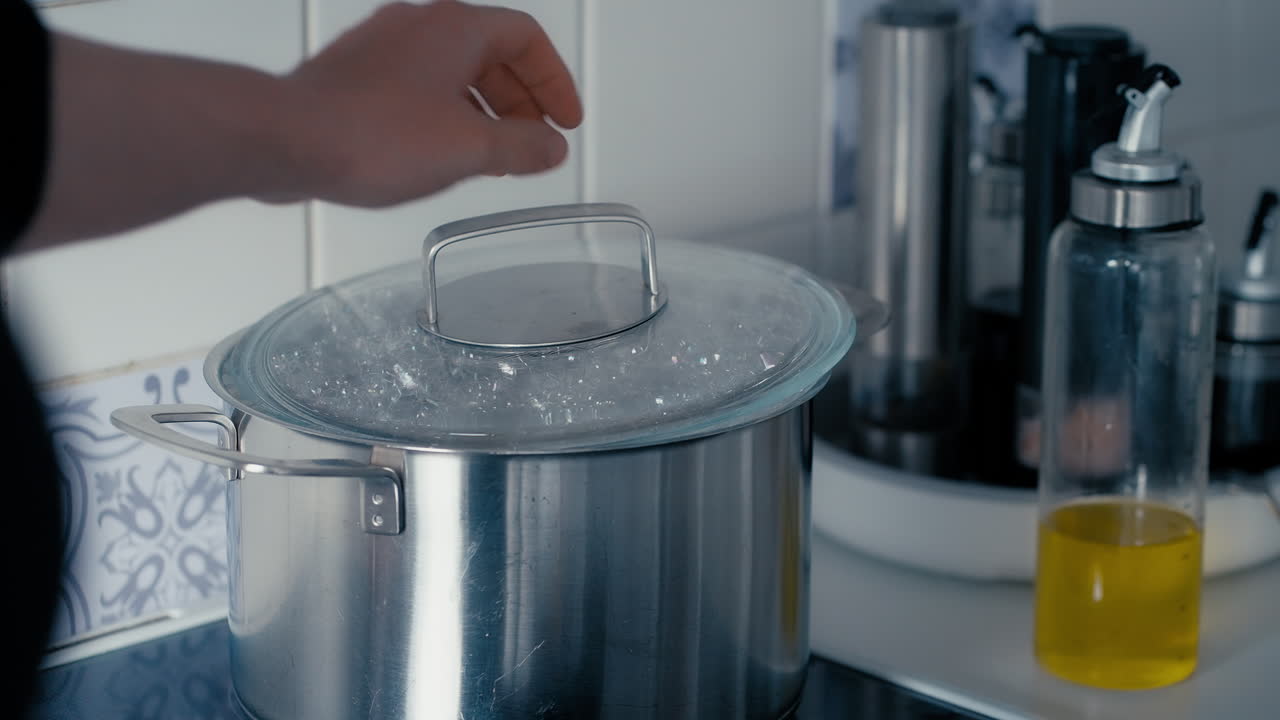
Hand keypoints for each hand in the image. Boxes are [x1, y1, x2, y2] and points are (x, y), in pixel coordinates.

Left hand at [279, 0, 582, 205]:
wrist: (286, 141)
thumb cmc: (367, 134)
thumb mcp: (470, 149)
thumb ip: (522, 147)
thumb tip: (549, 147)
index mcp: (455, 29)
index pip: (527, 40)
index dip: (555, 83)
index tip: (564, 117)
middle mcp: (417, 26)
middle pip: (490, 53)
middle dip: (520, 99)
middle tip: (535, 136)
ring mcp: (382, 48)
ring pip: (452, 70)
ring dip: (483, 109)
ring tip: (494, 152)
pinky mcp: (356, 75)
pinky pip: (417, 87)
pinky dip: (445, 113)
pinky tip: (441, 152)